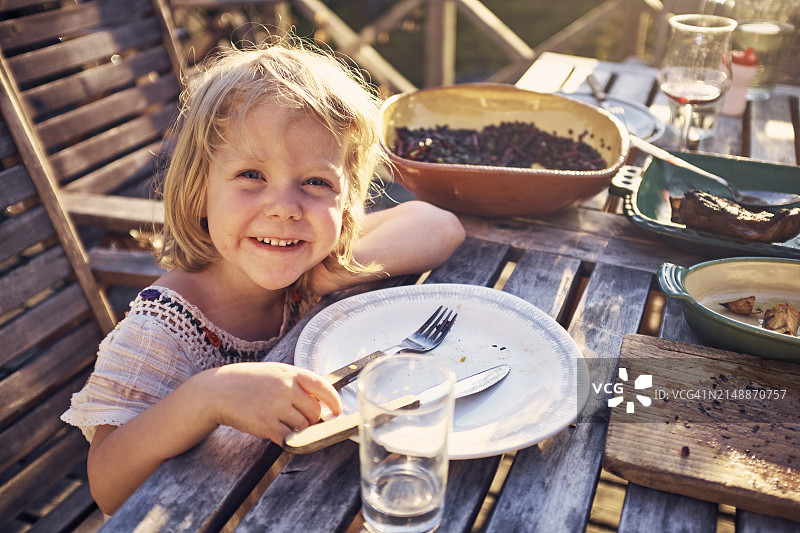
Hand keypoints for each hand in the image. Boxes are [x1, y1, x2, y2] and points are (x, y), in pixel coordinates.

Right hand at [206, 362, 342, 442]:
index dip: (334, 400)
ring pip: (303, 426)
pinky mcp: (266, 424)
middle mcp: (285, 388)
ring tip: (284, 424)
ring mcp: (276, 406)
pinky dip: (288, 440)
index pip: (322, 386)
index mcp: (290, 372)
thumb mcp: (273, 372)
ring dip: (298, 430)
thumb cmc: (246, 381)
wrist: (217, 391)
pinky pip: (288, 437)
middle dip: (311, 419)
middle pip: (314, 411)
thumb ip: (295, 383)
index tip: (337, 410)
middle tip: (300, 419)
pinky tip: (279, 434)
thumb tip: (320, 400)